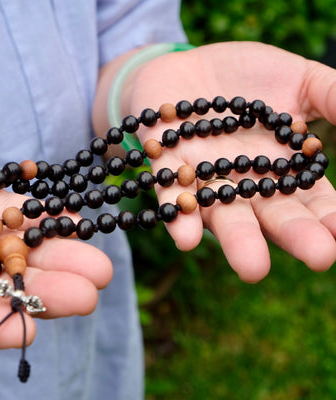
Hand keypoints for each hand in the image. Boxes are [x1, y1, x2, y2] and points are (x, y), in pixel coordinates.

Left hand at [128, 42, 335, 281]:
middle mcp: (243, 182)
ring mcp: (204, 177)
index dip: (329, 216)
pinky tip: (186, 239)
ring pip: (221, 214)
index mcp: (280, 168)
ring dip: (237, 240)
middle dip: (293, 235)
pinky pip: (170, 194)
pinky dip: (178, 215)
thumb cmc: (244, 76)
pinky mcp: (165, 166)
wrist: (183, 65)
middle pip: (270, 214)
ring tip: (253, 267)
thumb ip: (330, 95)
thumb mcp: (296, 78)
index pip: (310, 199)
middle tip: (320, 258)